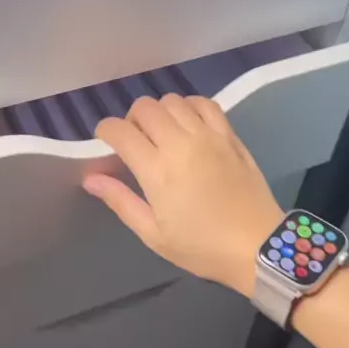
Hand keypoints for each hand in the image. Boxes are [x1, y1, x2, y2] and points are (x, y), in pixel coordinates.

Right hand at [83, 94, 282, 297]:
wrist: (258, 246)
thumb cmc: (201, 247)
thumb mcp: (153, 234)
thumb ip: (121, 201)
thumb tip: (91, 178)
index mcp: (157, 170)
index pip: (120, 131)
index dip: (105, 131)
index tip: (106, 143)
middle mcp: (181, 144)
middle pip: (145, 107)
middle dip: (131, 119)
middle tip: (135, 142)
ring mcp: (209, 136)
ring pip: (173, 100)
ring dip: (160, 112)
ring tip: (162, 133)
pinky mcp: (230, 135)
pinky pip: (205, 103)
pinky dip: (190, 106)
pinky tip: (188, 124)